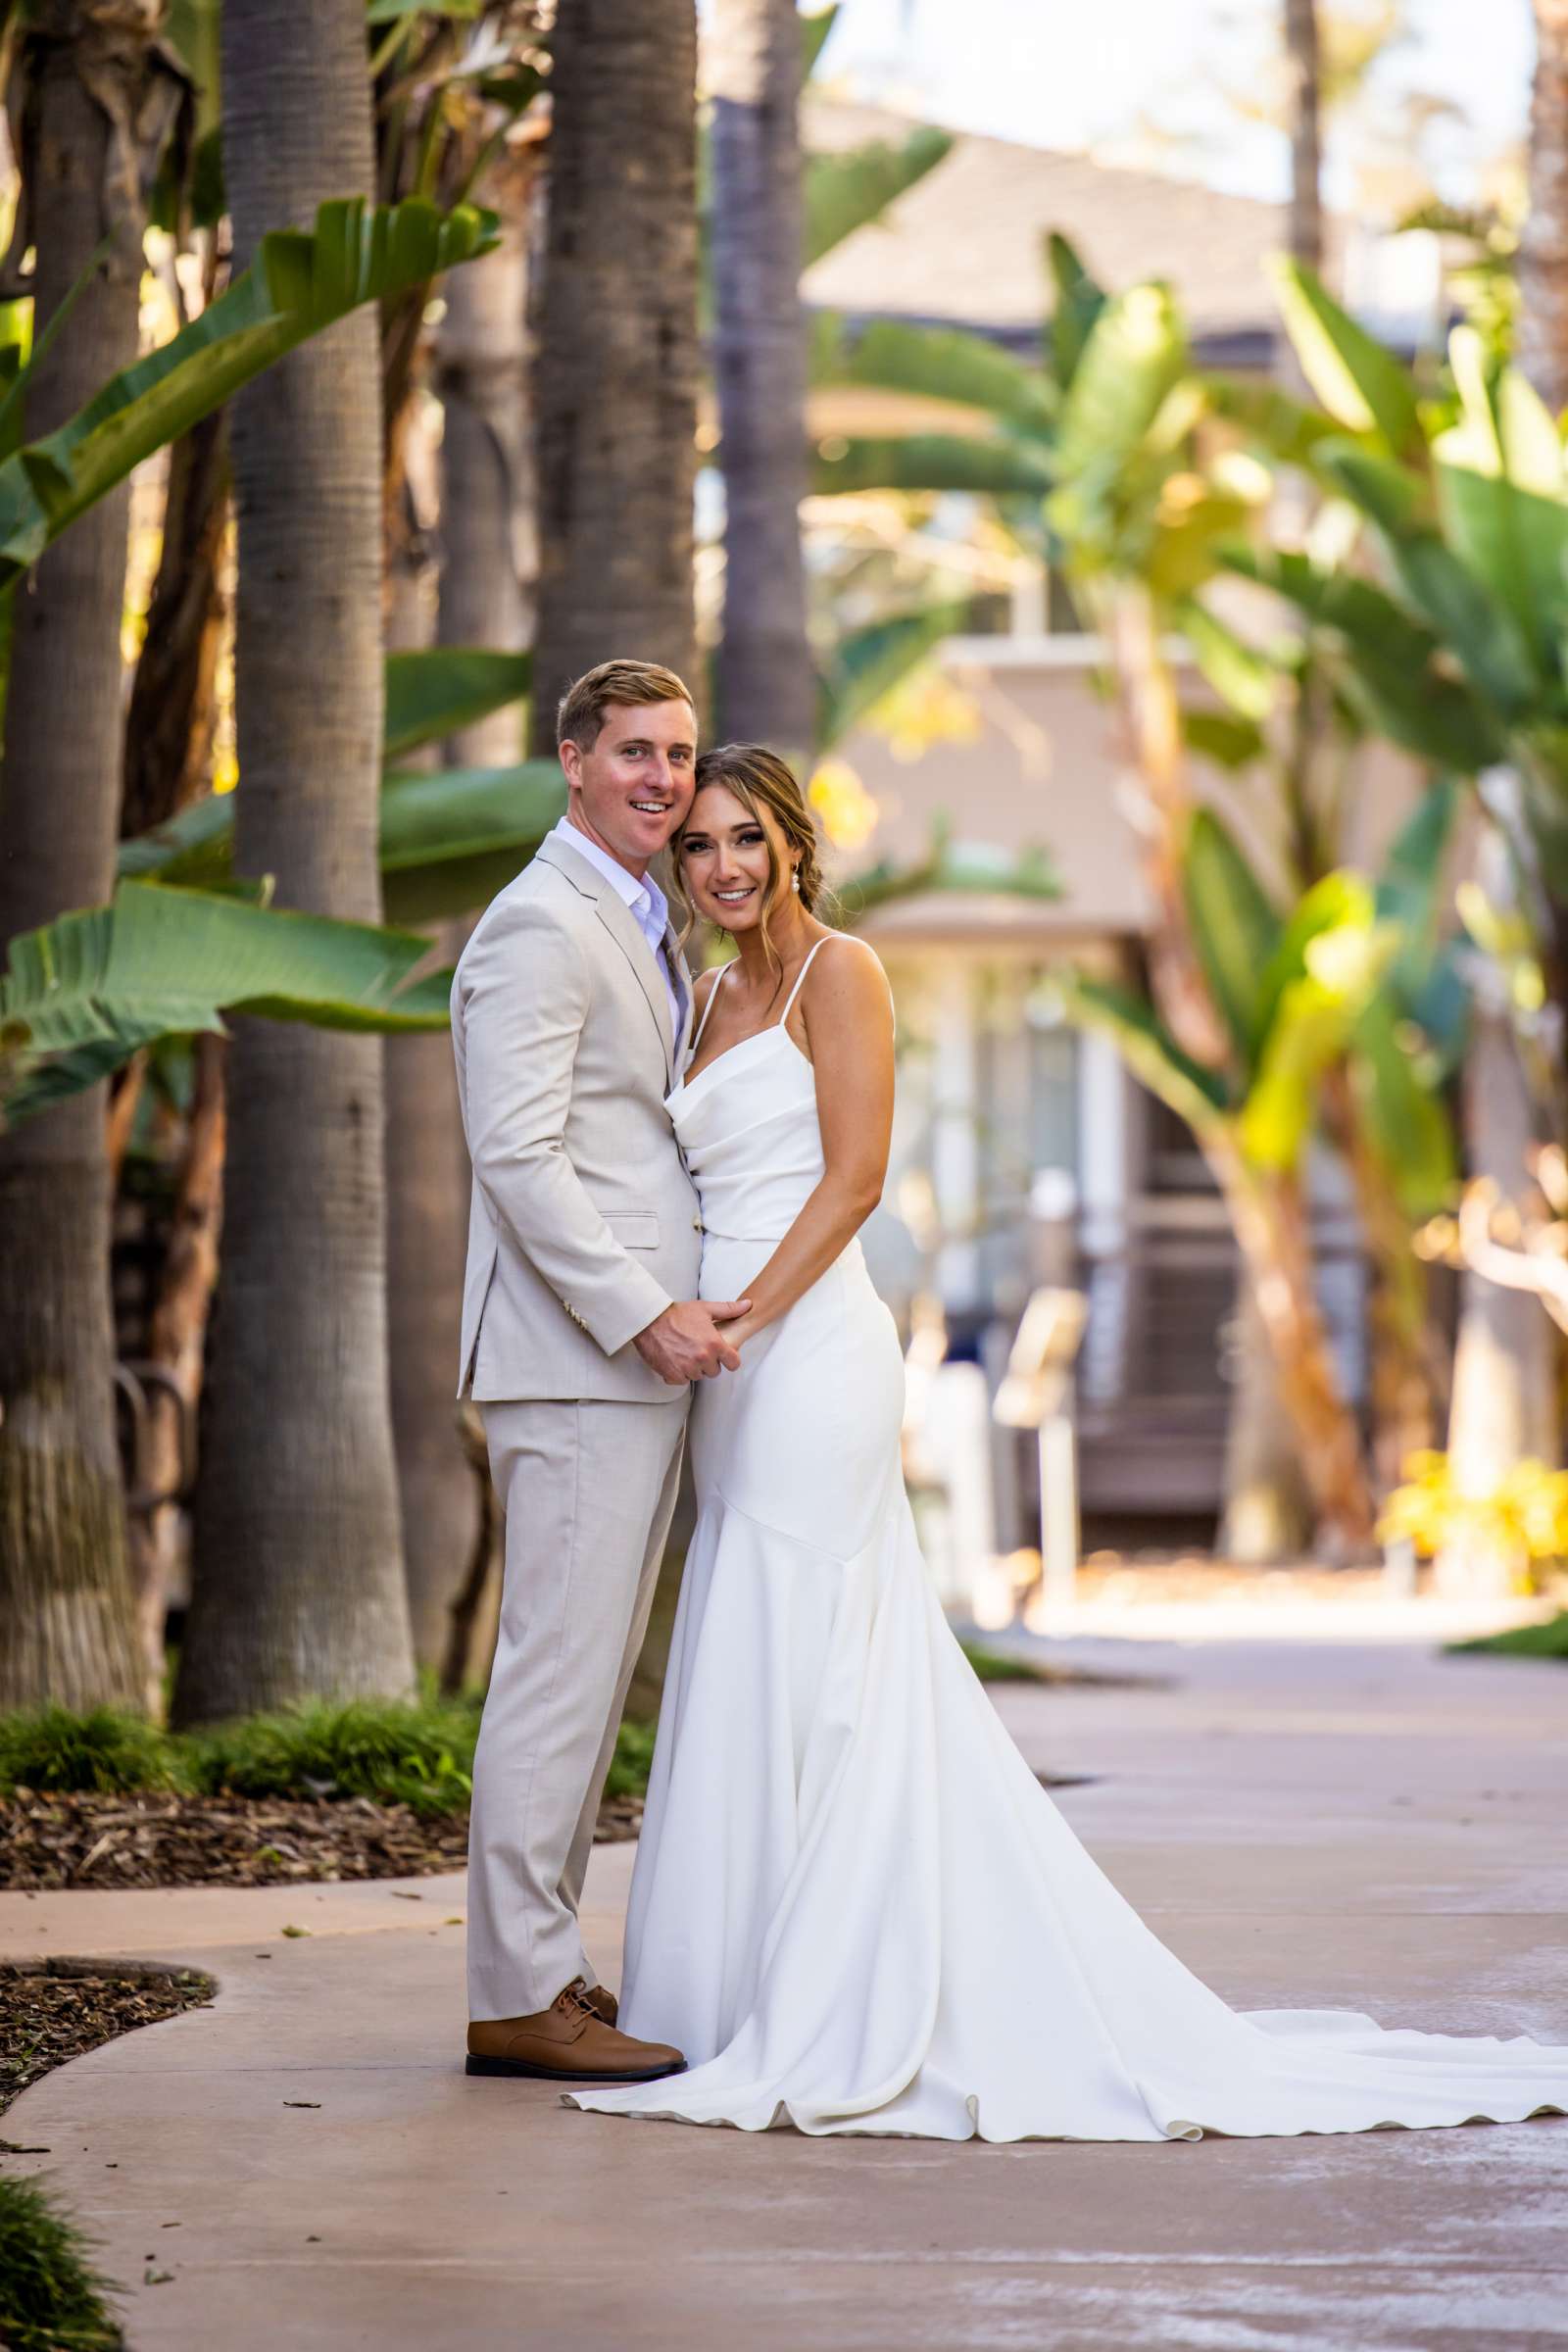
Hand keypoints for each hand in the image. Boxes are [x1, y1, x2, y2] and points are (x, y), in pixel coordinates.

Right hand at [633, 1298, 751, 1383]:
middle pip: (714, 1371)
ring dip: (694, 1368)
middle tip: (698, 1349)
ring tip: (685, 1353)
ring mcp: (687, 1367)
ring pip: (698, 1376)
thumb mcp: (705, 1309)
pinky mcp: (673, 1374)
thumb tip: (747, 1305)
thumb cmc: (675, 1314)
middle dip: (709, 1362)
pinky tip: (675, 1360)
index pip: (733, 1363)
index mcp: (714, 1344)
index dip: (729, 1359)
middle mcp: (702, 1358)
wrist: (649, 1320)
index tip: (724, 1356)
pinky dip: (679, 1373)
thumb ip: (728, 1309)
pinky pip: (682, 1380)